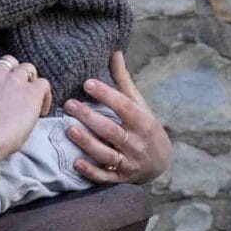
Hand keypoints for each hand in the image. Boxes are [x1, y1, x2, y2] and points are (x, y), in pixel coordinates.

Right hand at [0, 55, 52, 162]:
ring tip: (31, 99)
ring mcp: (13, 81)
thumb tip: (2, 100)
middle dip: (14, 73)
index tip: (1, 81)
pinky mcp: (30, 92)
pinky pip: (44, 84)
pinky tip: (40, 112)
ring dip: (30, 81)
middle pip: (9, 61)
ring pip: (28, 68)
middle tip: (18, 91)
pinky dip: (45, 97)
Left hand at [62, 52, 170, 185]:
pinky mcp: (121, 178)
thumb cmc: (144, 127)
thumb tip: (114, 52)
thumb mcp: (139, 104)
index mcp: (143, 122)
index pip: (124, 106)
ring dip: (87, 143)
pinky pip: (105, 176)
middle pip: (112, 130)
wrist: (161, 162)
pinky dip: (91, 171)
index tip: (87, 82)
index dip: (107, 95)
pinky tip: (75, 162)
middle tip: (69, 104)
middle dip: (90, 117)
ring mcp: (129, 162)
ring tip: (69, 129)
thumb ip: (123, 81)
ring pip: (107, 154)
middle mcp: (137, 143)